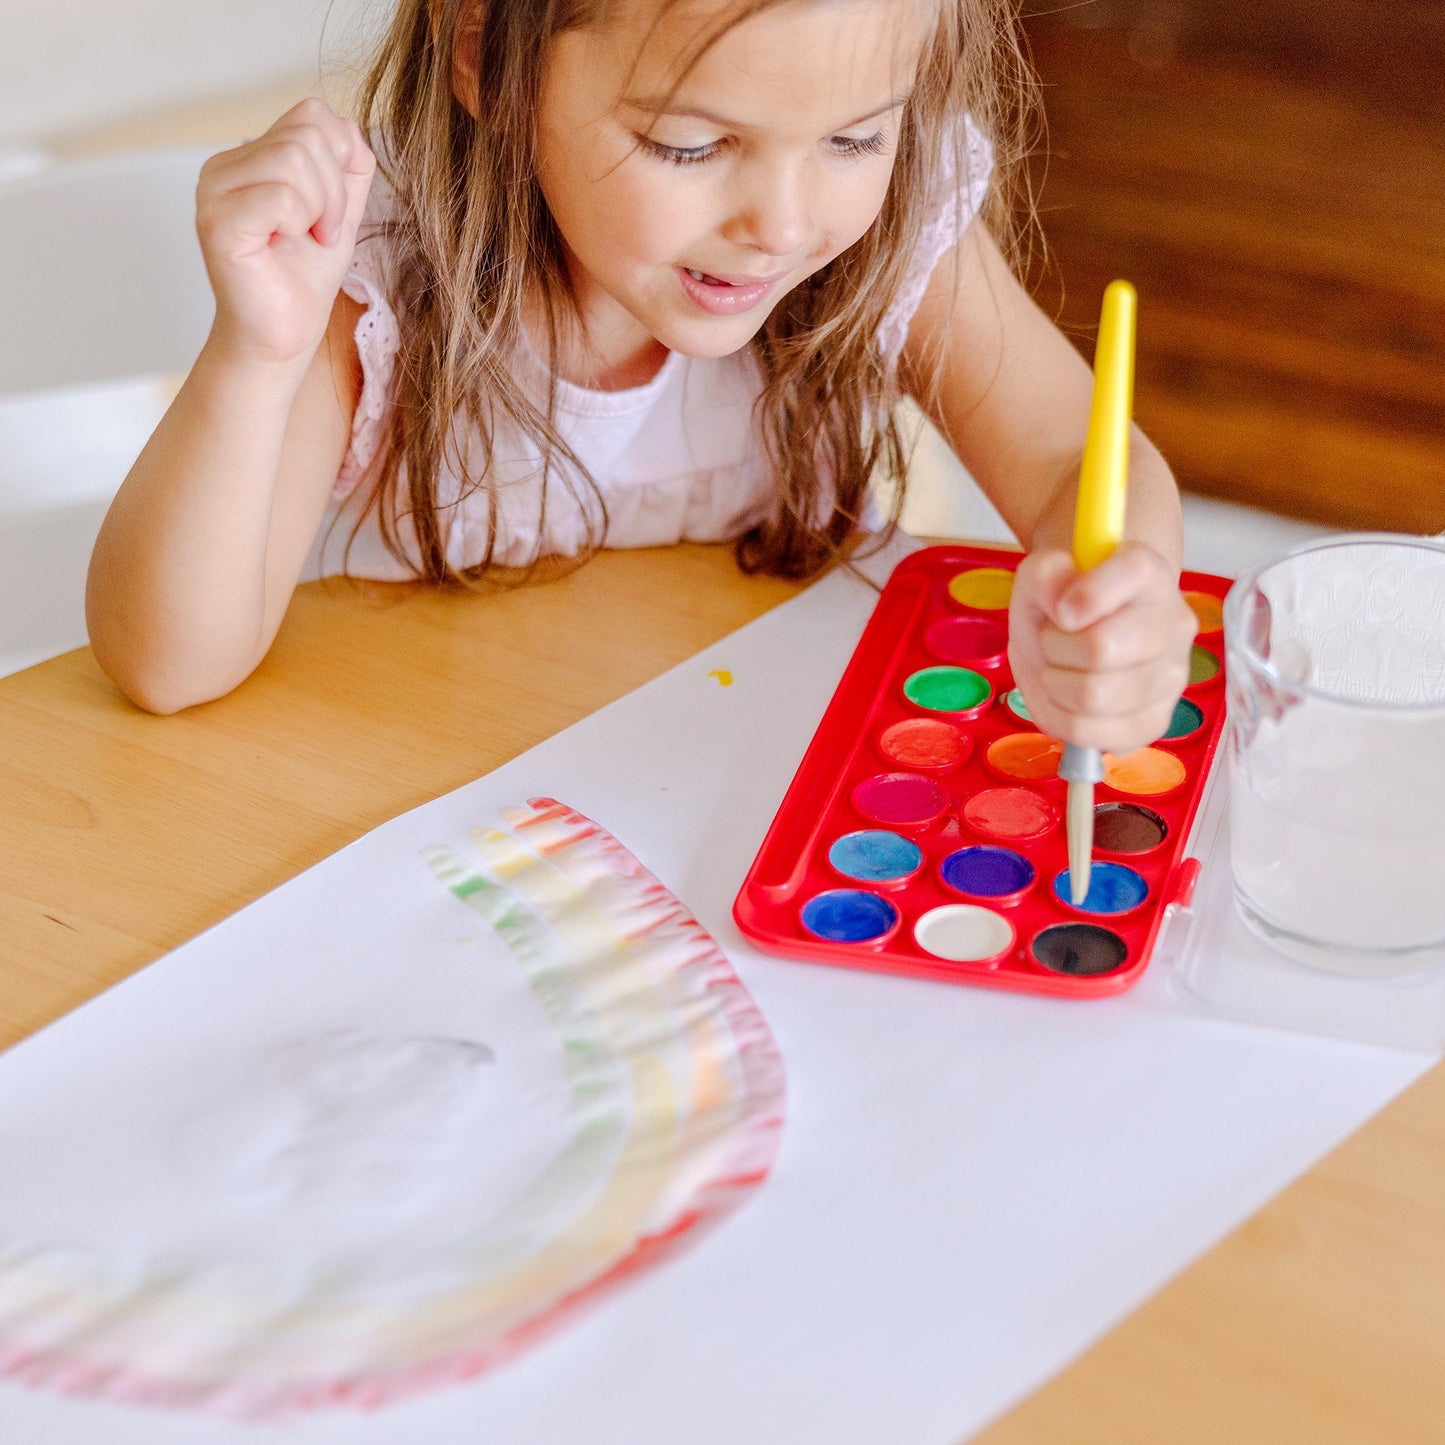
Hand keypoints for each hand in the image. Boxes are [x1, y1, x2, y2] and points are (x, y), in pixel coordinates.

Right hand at [196, 98, 375, 366]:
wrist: (282, 334)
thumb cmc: (304, 279)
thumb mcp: (340, 212)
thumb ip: (348, 168)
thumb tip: (350, 130)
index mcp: (250, 157)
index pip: (313, 115)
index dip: (341, 162)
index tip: (333, 212)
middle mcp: (223, 166)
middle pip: (307, 135)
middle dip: (336, 191)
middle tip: (322, 232)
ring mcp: (214, 191)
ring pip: (295, 160)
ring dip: (322, 208)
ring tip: (306, 240)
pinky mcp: (218, 223)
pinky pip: (281, 195)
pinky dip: (300, 222)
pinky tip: (286, 245)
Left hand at [1007, 541, 1195, 753]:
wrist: (1070, 638)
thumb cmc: (1060, 602)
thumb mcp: (1040, 574)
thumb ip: (1046, 575)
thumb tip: (1063, 607)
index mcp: (1152, 576)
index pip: (1135, 572)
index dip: (1087, 594)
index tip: (1063, 608)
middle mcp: (1174, 625)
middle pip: (1102, 648)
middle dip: (1056, 647)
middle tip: (1055, 640)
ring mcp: (1172, 679)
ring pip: (1092, 696)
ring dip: (1055, 683)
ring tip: (1062, 667)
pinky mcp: (1153, 723)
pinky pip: (1088, 732)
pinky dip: (1059, 716)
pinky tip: (1065, 698)